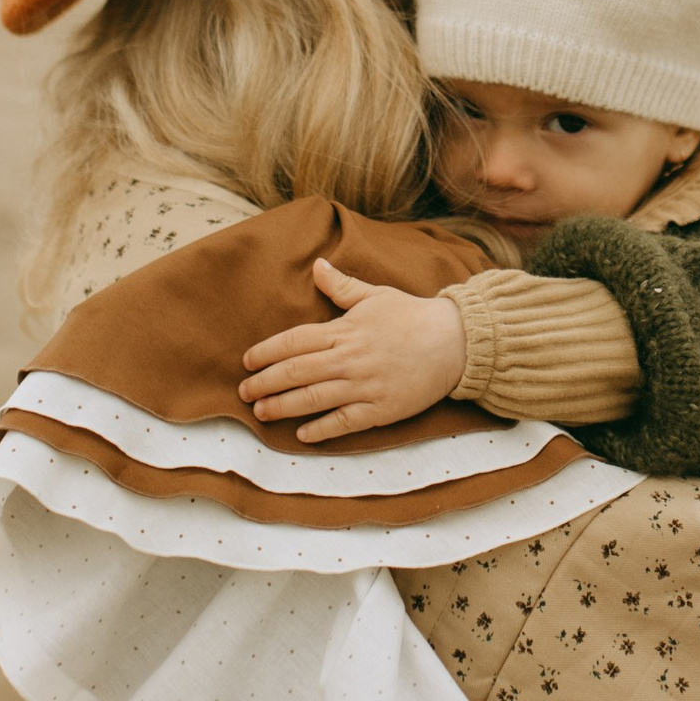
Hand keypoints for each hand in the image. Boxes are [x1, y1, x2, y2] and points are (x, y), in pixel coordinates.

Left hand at [239, 257, 467, 441]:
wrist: (455, 342)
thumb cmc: (413, 316)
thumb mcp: (376, 295)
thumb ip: (341, 287)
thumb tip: (317, 265)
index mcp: (345, 330)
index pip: (295, 341)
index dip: (267, 352)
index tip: (247, 361)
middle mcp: (350, 359)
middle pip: (297, 372)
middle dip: (265, 382)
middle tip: (244, 392)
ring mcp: (365, 386)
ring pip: (314, 399)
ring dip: (283, 407)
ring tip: (261, 413)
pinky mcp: (381, 408)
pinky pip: (345, 422)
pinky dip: (322, 429)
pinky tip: (302, 435)